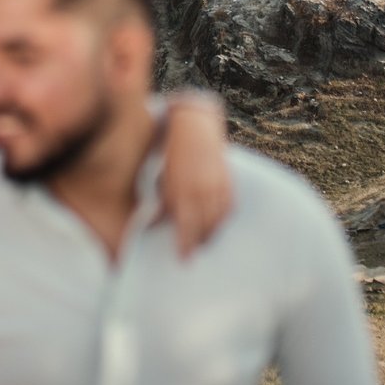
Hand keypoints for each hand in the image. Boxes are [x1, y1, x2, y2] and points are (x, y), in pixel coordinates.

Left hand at [155, 87, 232, 259]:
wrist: (195, 125)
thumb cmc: (173, 152)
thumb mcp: (162, 177)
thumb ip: (163, 202)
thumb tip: (155, 223)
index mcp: (183, 191)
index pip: (187, 228)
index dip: (186, 246)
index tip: (183, 259)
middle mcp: (202, 191)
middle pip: (204, 228)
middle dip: (198, 242)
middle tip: (192, 253)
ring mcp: (217, 186)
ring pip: (218, 220)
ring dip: (211, 233)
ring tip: (204, 242)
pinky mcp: (228, 180)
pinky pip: (229, 206)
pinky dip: (223, 218)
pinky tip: (217, 223)